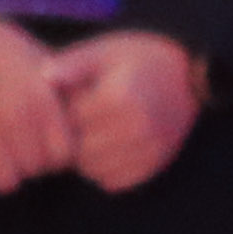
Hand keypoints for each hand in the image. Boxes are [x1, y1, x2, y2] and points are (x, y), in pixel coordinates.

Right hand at [0, 0, 74, 194]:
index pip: (65, 154)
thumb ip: (62, 88)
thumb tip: (88, 112)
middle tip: (21, 156)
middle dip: (31, 168)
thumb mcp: (39, 59)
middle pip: (36, 171)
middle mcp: (14, 118)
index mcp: (41, 99)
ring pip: (4, 183)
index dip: (59, 157)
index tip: (48, 149)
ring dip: (2, 177)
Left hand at [47, 32, 207, 192]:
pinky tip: (108, 151)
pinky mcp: (157, 162)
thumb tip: (43, 78)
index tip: (68, 104)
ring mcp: (150, 146)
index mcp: (120, 97)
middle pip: (78, 150)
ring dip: (85, 159)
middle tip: (78, 124)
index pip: (67, 122)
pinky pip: (114, 182)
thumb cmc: (138, 59)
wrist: (189, 73)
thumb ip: (72, 63)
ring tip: (92, 137)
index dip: (61, 114)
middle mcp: (138, 125)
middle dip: (72, 139)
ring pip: (93, 170)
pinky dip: (105, 171)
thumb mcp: (104, 51)